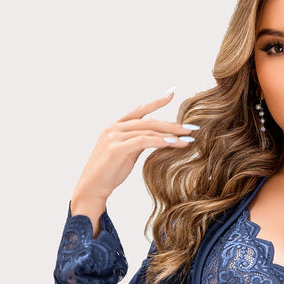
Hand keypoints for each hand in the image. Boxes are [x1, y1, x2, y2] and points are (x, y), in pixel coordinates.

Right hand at [71, 90, 197, 206]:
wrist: (92, 187)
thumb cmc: (109, 173)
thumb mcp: (126, 154)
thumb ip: (137, 142)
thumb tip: (153, 137)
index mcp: (115, 127)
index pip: (139, 111)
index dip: (156, 103)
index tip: (171, 95)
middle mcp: (114, 128)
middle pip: (148, 121)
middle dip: (172, 124)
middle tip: (191, 128)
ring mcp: (115, 136)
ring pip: (148, 130)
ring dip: (170, 135)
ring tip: (187, 139)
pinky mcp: (117, 148)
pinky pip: (144, 141)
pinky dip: (160, 141)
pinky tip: (173, 143)